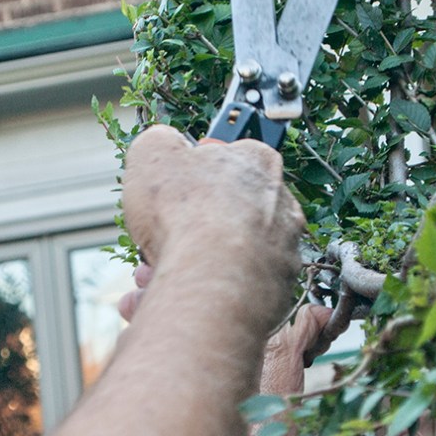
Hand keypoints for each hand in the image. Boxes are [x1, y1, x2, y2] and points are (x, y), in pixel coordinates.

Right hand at [120, 125, 303, 333]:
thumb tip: (160, 144)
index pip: (227, 159)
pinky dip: (204, 292)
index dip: (193, 175)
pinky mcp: (278, 293)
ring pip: (227, 256)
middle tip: (159, 239)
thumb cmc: (187, 216)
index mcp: (257, 163)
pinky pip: (232, 291)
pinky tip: (176, 294)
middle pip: (226, 213)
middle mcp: (281, 206)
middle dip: (187, 228)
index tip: (174, 189)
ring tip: (156, 275)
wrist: (212, 283)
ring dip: (190, 263)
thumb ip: (158, 141)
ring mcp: (283, 252)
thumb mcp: (152, 153)